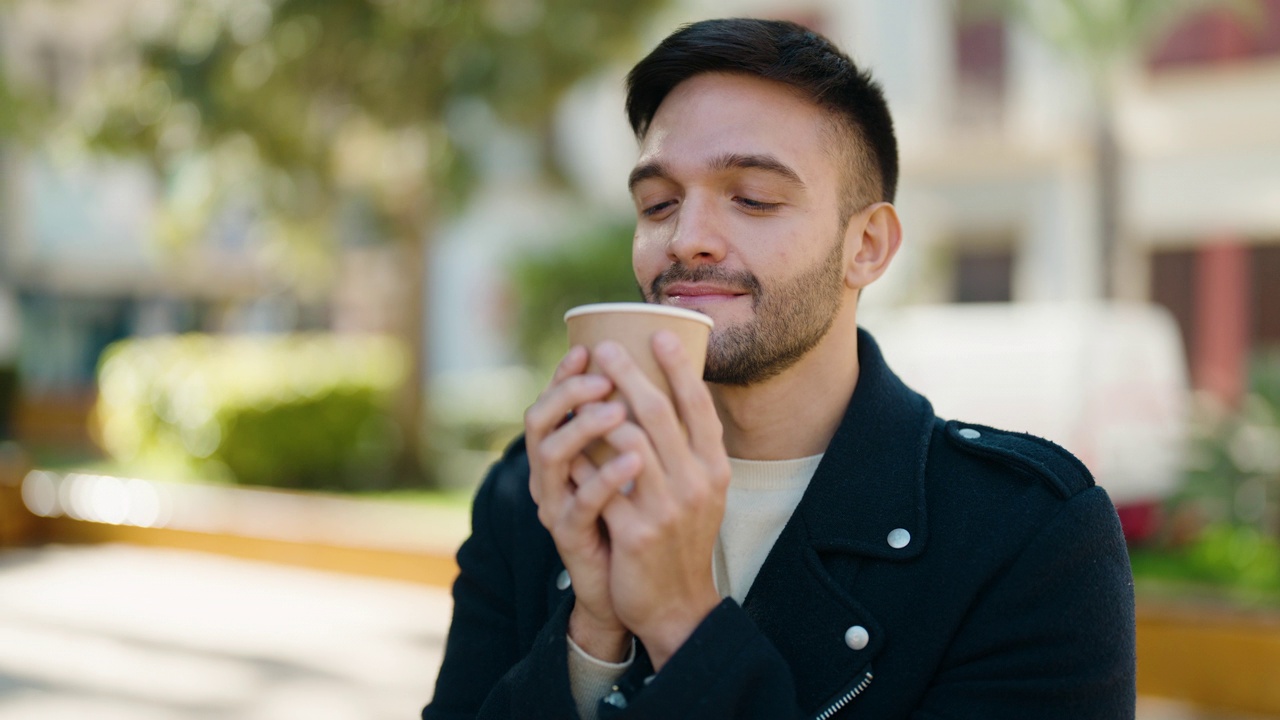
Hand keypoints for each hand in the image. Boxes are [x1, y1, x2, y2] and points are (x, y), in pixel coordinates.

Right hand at [524, 346, 639, 661]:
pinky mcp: (570, 535)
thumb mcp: (638, 466)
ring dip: (584, 427)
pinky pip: (582, 501)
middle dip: (568, 391)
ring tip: (617, 409)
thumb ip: (637, 427)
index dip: (563, 373)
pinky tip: (634, 460)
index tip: (587, 347)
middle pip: (538, 420)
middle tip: (605, 375)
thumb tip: (661, 374)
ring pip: (550, 455)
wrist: (640, 588)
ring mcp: (557, 503)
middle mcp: (551, 473)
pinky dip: (606, 477)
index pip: (551, 401)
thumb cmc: (638, 518)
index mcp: (564, 451)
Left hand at [593, 331, 730, 670]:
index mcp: (715, 470)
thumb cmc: (683, 539)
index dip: (678, 369)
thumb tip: (666, 395)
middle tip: (605, 347)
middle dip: (628, 373)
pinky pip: (600, 483)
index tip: (658, 335)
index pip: (699, 408)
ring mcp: (667, 508)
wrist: (678, 604)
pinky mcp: (635, 532)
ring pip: (627, 441)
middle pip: (658, 415)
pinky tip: (564, 442)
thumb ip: (690, 451)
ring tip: (581, 388)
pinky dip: (581, 459)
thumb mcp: (703, 493)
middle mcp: (696, 484)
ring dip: (599, 409)